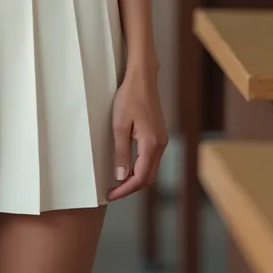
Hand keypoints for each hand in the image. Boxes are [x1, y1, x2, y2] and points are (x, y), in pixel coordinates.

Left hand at [106, 65, 167, 201]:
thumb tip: (120, 177)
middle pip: (148, 177)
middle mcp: (160, 145)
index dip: (125, 189)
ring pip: (151, 169)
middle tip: (113, 191)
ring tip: (118, 181)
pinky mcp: (159, 135)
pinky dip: (141, 167)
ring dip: (136, 178)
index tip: (110, 195)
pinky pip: (152, 158)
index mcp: (151, 144)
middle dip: (131, 187)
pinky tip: (128, 165)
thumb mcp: (119, 125)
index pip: (140, 178)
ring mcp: (162, 140)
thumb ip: (121, 152)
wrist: (143, 78)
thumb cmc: (129, 97)